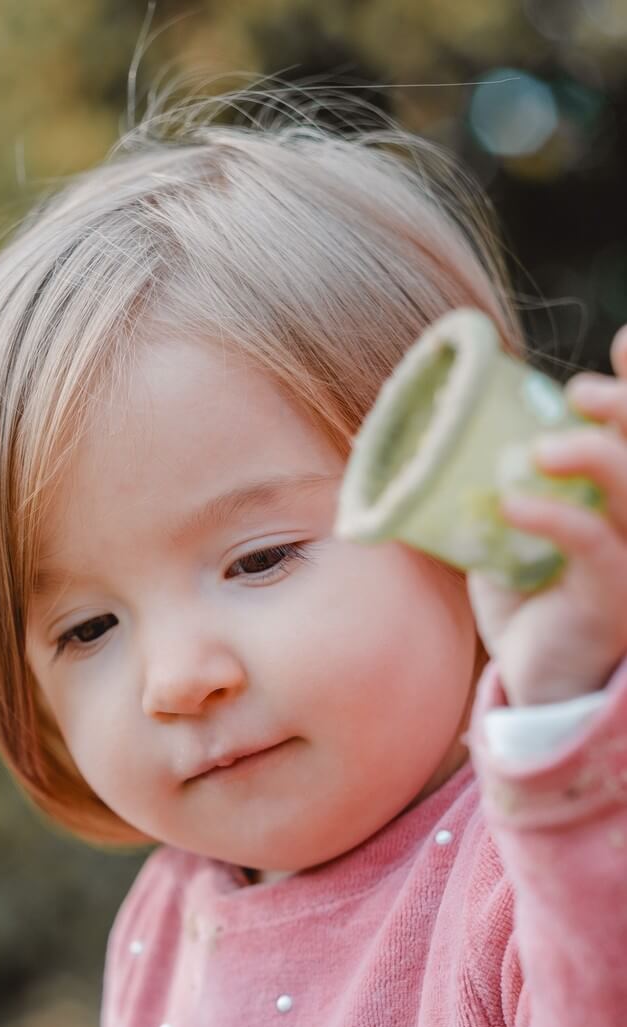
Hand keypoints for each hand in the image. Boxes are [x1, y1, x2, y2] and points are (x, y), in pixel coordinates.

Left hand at [465, 323, 626, 705]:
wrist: (536, 680)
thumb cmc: (527, 603)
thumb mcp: (505, 535)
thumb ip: (488, 492)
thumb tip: (425, 446)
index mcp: (616, 497)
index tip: (624, 341)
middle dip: (624, 407)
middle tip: (578, 393)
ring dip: (594, 454)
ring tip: (539, 448)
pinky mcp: (612, 596)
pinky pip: (594, 545)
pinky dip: (554, 518)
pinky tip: (514, 505)